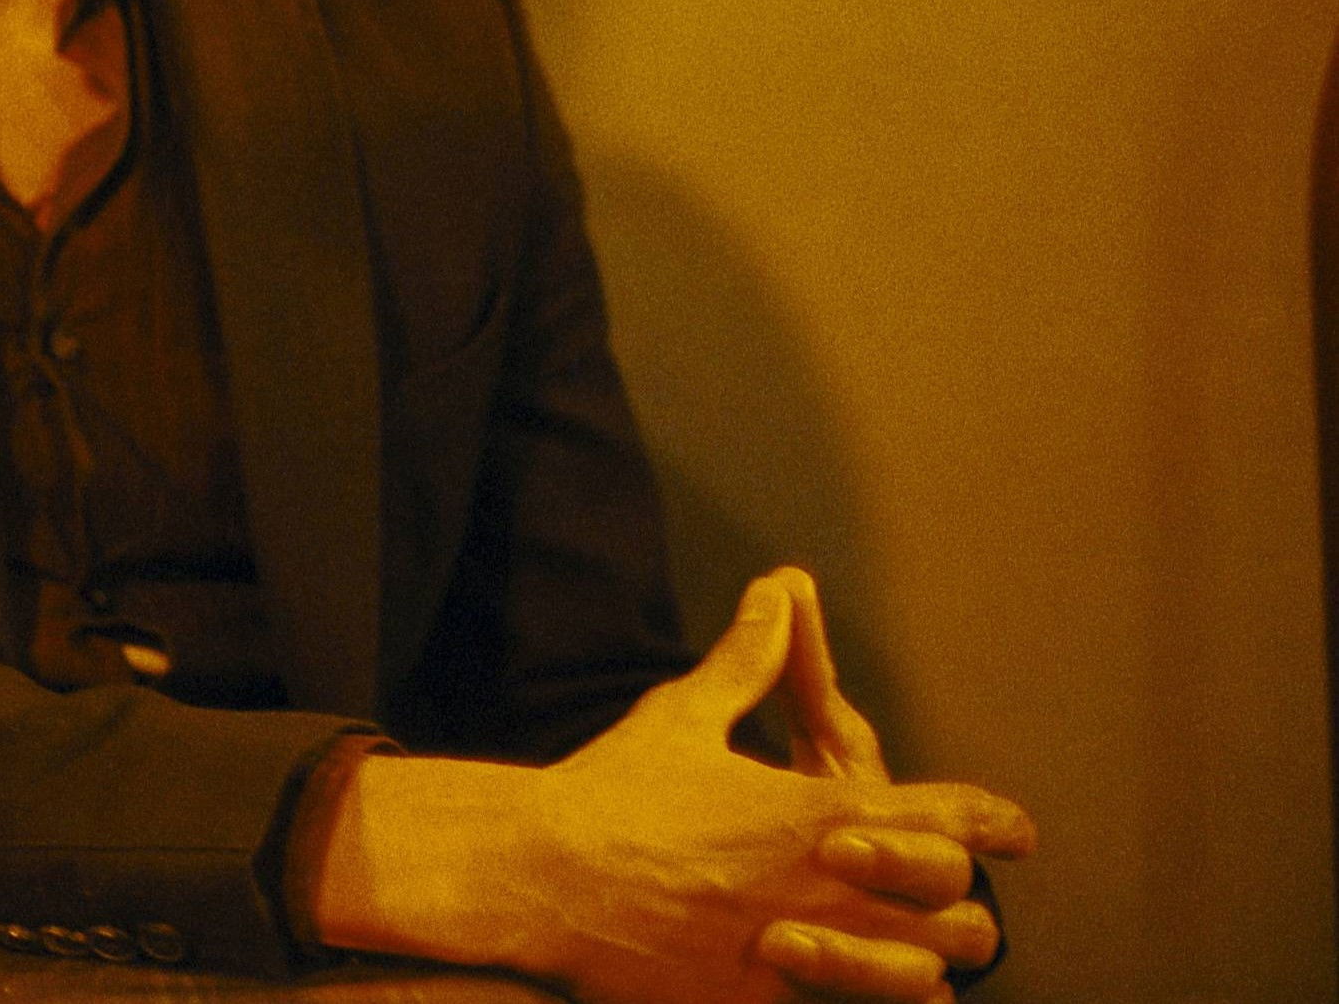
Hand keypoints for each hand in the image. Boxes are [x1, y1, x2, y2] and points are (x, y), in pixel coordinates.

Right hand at [525, 571, 1032, 1002]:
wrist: (539, 878)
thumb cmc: (609, 794)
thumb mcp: (683, 716)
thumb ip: (749, 659)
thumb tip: (782, 588)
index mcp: (821, 811)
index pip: (955, 819)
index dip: (993, 822)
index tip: (1010, 829)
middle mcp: (829, 888)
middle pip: (959, 909)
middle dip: (960, 900)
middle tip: (945, 895)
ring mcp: (803, 957)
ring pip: (923, 976)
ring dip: (923, 962)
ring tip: (906, 951)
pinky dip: (872, 1003)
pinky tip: (850, 990)